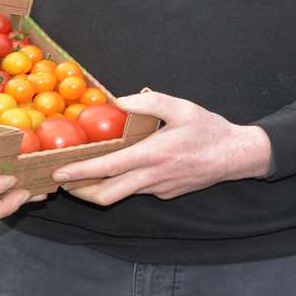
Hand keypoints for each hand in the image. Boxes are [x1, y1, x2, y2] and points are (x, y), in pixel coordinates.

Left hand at [52, 92, 271, 206]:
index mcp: (153, 155)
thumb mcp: (181, 107)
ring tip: (82, 177)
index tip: (60, 172)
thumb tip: (118, 100)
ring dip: (98, 189)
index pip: (108, 168)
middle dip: (80, 191)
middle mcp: (153, 177)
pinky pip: (138, 190)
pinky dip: (123, 183)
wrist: (236, 156)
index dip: (80, 172)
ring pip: (121, 195)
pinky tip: (121, 170)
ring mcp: (159, 189)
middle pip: (107, 195)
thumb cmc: (209, 130)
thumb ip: (148, 102)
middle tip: (63, 181)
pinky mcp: (165, 194)